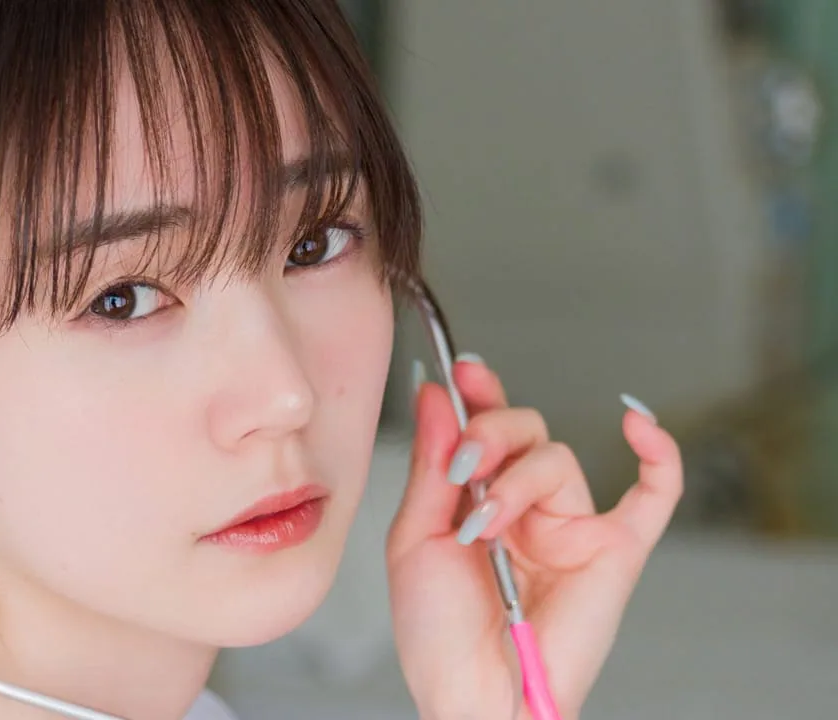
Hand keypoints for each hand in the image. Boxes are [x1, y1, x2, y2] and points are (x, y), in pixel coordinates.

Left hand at [386, 357, 682, 718]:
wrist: (471, 695)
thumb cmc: (438, 634)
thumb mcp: (416, 538)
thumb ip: (432, 466)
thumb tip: (436, 394)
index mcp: (475, 501)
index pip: (485, 431)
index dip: (476, 396)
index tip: (460, 372)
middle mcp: (525, 507)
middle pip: (525, 431)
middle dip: (491, 433)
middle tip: (466, 464)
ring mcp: (572, 526)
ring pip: (558, 458)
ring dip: (517, 477)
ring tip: (486, 522)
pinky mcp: (614, 550)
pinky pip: (655, 495)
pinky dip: (659, 455)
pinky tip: (637, 424)